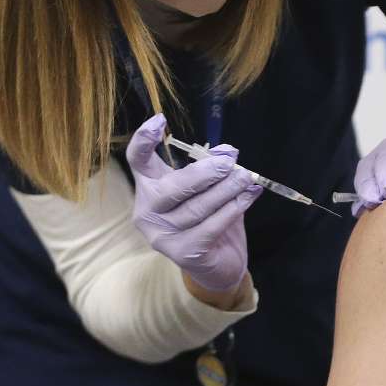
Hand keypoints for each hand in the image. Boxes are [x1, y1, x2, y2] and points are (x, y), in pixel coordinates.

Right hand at [126, 114, 262, 292]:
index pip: (137, 162)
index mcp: (149, 188)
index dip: (143, 140)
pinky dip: (232, 209)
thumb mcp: (210, 188)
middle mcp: (147, 212)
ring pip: (196, 208)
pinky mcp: (183, 253)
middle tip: (230, 162)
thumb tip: (228, 152)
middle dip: (204, 172)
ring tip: (246, 178)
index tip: (160, 120)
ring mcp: (162, 236)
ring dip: (226, 190)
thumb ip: (213, 169)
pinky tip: (248, 197)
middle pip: (172, 187)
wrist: (217, 264)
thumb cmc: (209, 219)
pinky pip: (211, 227)